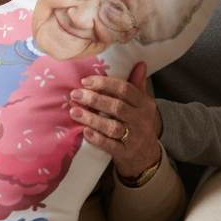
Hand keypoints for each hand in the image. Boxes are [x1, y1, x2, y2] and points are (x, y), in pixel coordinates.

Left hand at [69, 62, 162, 179]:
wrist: (146, 157)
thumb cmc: (138, 125)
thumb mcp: (141, 105)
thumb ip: (137, 85)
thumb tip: (140, 63)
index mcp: (145, 104)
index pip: (125, 89)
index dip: (104, 83)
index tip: (85, 81)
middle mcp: (142, 120)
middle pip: (117, 106)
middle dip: (94, 99)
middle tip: (75, 94)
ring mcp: (135, 138)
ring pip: (112, 127)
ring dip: (92, 119)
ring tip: (74, 112)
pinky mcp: (126, 153)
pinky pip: (110, 145)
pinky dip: (97, 138)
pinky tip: (85, 132)